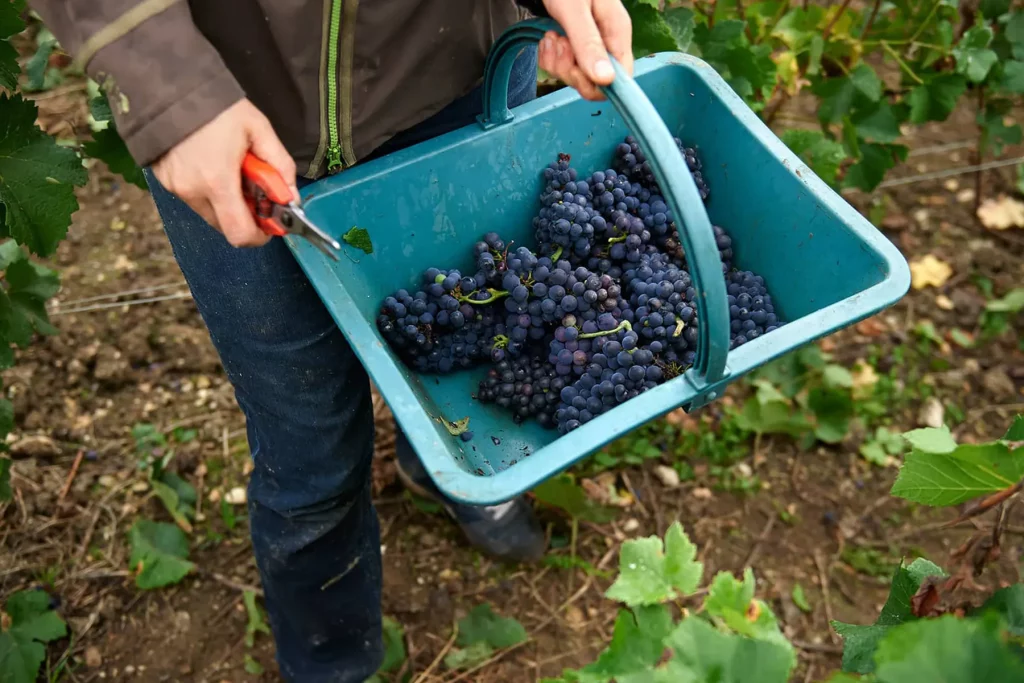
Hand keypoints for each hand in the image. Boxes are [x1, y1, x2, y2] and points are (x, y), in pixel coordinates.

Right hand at [152, 99, 297, 247]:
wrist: (170, 85)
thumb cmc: (216, 105)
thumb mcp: (259, 130)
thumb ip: (280, 166)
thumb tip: (292, 195)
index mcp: (218, 182)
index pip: (240, 234)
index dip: (260, 235)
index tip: (270, 223)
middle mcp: (193, 191)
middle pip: (226, 227)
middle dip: (245, 215)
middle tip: (253, 188)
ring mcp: (175, 187)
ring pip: (210, 213)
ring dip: (226, 202)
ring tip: (230, 169)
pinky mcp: (165, 181)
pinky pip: (193, 198)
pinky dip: (207, 191)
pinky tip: (211, 164)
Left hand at [538, 0, 632, 100]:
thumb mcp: (575, 10)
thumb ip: (589, 44)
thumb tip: (606, 81)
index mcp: (617, 33)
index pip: (619, 80)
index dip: (594, 83)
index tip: (574, 66)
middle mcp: (608, 43)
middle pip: (594, 82)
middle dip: (569, 70)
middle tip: (558, 43)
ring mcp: (593, 45)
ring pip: (577, 76)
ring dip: (557, 61)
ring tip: (550, 36)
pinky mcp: (577, 46)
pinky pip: (564, 66)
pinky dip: (551, 56)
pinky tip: (547, 37)